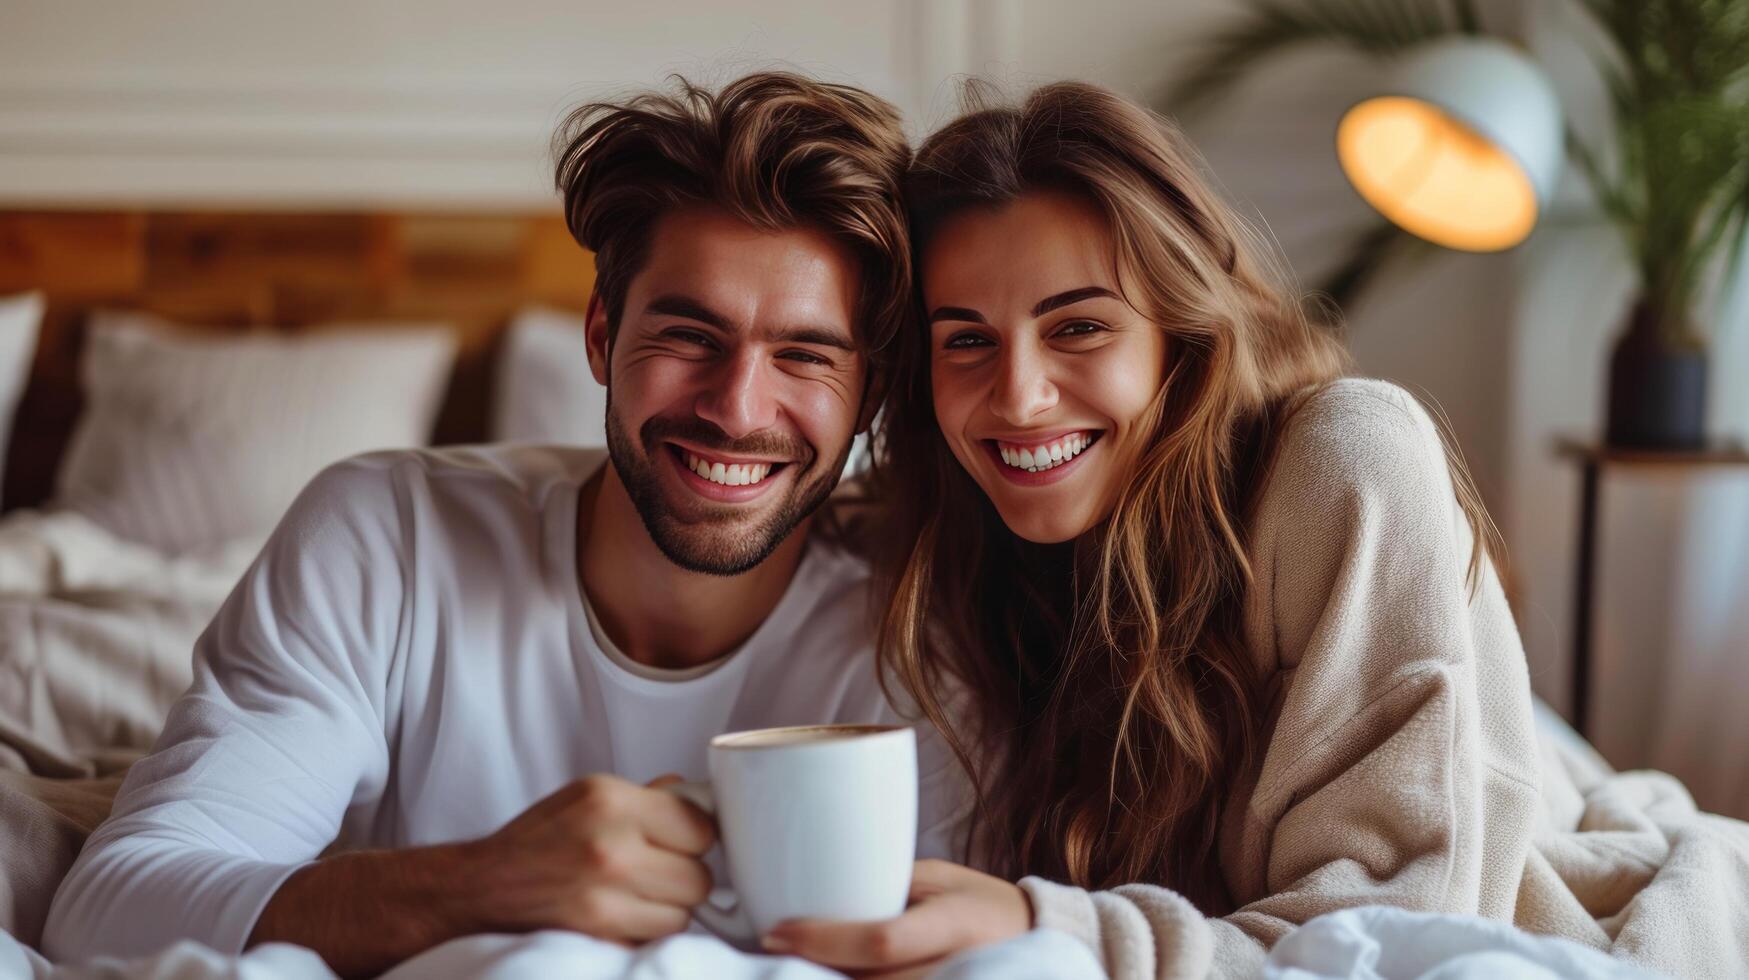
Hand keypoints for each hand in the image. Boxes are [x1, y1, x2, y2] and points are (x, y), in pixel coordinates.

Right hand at [464, 773, 714, 944]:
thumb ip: (646, 797)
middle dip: (684, 876)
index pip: (702, 828)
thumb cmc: (538, 839)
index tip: (680, 839)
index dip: (694, 836)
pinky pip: (652, 940)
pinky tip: (620, 915)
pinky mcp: (597, 938)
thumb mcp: (588, 795)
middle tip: (657, 869)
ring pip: (682, 916)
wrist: (482, 886)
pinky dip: (644, 932)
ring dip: (667, 909)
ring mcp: (604, 899)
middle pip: (700, 878)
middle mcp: (610, 849)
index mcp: (611, 802)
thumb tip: (695, 794)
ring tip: (635, 894)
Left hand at [761, 859, 1031, 977]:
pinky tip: (834, 977)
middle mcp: (958, 967)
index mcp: (954, 923)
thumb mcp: (937, 881)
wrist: (1040, 938)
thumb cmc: (979, 902)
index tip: (778, 932)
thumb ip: (886, 889)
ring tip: (799, 966)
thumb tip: (817, 894)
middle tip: (774, 955)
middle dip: (816, 972)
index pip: (881, 941)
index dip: (824, 941)